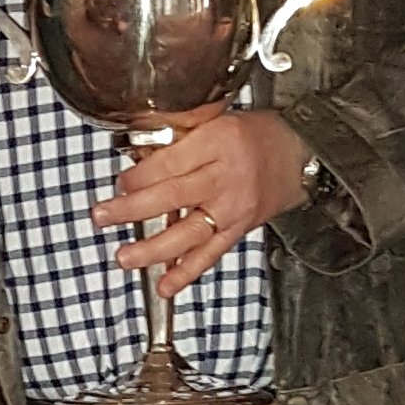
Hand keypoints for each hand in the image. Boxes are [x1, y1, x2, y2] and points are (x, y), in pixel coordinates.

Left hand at [90, 108, 311, 295]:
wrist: (302, 154)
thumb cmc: (258, 134)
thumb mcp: (218, 120)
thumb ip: (181, 138)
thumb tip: (139, 157)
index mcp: (217, 142)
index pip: (168, 163)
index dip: (137, 176)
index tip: (119, 183)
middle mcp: (225, 176)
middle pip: (171, 196)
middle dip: (131, 209)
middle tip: (102, 217)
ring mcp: (233, 207)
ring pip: (188, 232)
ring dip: (153, 248)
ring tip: (125, 258)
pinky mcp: (239, 229)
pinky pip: (211, 253)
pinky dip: (187, 272)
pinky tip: (165, 284)